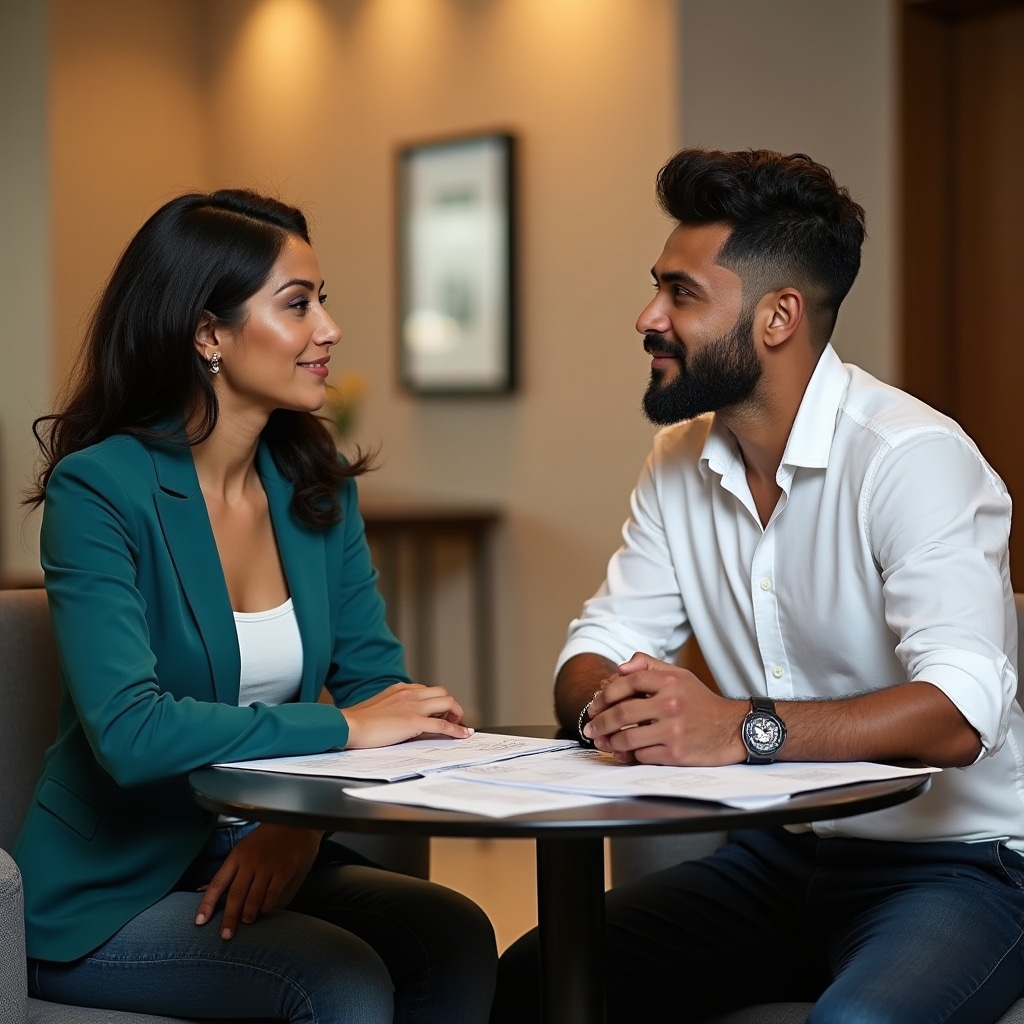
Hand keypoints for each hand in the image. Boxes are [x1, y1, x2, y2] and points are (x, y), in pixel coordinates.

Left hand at [194, 824, 322, 939]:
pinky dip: (267, 907)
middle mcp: (250, 861)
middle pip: (235, 896)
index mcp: (237, 856)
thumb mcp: (246, 847)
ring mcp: (268, 866)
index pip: (217, 884)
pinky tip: (266, 910)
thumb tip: (204, 889)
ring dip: (248, 914)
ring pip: (253, 898)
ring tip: (248, 921)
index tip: (200, 922)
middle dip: (229, 919)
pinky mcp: (284, 870)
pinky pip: (272, 895)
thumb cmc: (269, 836)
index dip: (207, 904)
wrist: (296, 820)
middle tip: (226, 936)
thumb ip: (231, 870)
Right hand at [342, 681, 472, 748]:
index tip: (440, 712)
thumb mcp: (377, 708)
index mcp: (399, 689)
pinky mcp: (414, 721)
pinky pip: (443, 724)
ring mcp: (413, 706)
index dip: (436, 701)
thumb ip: (391, 708)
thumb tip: (398, 720)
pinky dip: (456, 729)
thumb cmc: (356, 721)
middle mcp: (409, 693)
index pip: (426, 690)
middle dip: (450, 705)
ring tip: (458, 725)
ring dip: (456, 713)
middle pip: (442, 692)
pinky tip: (463, 735)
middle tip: (450, 718)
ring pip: (447, 702)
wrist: (348, 725)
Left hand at [583, 652, 745, 764]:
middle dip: (600, 722)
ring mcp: (673, 730)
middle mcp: (671, 704)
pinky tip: (624, 753)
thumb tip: (620, 668)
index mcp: (670, 681)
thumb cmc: (700, 702)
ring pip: (628, 738)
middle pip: (622, 713)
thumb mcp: (679, 675)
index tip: (595, 705)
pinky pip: (642, 755)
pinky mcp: (676, 754)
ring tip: (602, 742)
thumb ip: (648, 665)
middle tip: (590, 728)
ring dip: (610, 742)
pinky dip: (629, 755)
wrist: (732, 729)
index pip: (627, 682)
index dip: (606, 694)